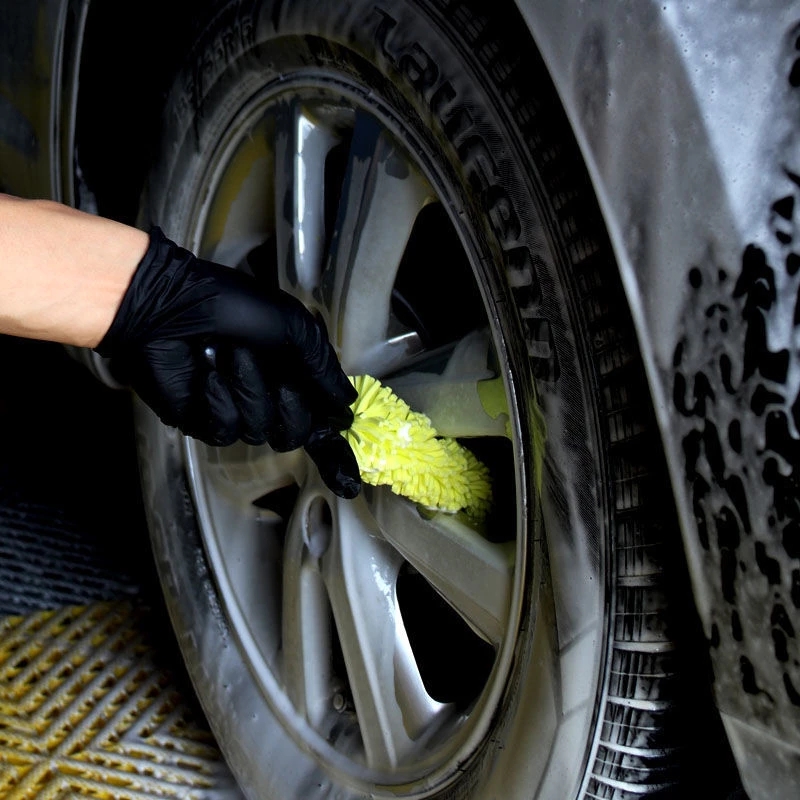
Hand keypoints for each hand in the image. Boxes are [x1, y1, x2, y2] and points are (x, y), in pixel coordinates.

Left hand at [95, 227, 360, 498]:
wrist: (171, 306)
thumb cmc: (230, 306)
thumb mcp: (293, 328)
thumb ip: (323, 368)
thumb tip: (346, 403)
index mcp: (291, 374)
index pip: (319, 422)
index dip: (333, 449)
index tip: (347, 476)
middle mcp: (266, 395)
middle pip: (295, 433)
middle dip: (290, 405)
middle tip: (278, 375)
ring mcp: (233, 409)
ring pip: (260, 430)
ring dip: (249, 388)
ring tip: (230, 354)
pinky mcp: (200, 419)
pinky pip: (224, 429)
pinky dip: (218, 399)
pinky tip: (207, 374)